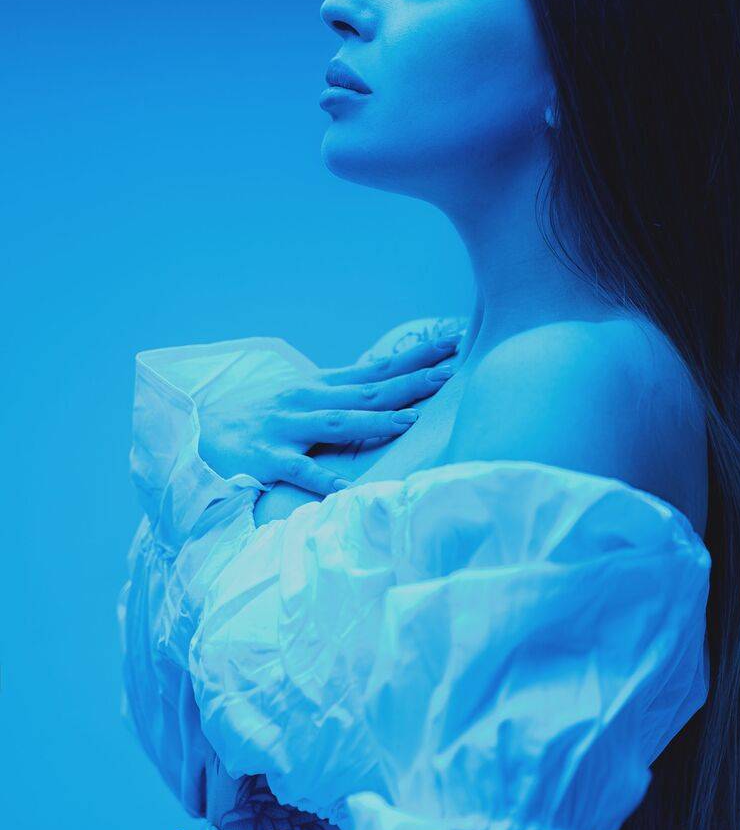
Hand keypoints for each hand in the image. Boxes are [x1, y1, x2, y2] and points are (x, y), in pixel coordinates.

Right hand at [195, 328, 461, 496]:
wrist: (195, 435)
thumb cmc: (257, 419)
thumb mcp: (301, 398)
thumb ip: (342, 395)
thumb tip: (388, 390)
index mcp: (320, 386)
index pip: (378, 368)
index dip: (416, 356)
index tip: (455, 342)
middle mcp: (307, 400)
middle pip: (368, 391)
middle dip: (412, 382)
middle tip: (453, 372)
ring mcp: (286, 428)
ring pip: (339, 423)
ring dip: (376, 422)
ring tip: (411, 421)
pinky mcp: (266, 458)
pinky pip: (299, 470)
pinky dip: (324, 478)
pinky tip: (348, 487)